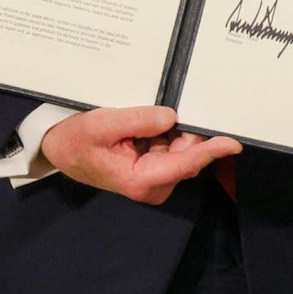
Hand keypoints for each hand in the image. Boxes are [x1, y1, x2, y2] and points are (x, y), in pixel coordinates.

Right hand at [40, 106, 240, 204]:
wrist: (60, 149)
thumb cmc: (78, 140)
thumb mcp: (103, 124)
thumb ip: (139, 121)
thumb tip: (171, 117)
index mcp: (141, 179)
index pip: (185, 163)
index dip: (210, 151)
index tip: (232, 142)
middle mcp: (153, 184)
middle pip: (188, 155)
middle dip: (187, 132)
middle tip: (167, 109)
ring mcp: (154, 178)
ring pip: (183, 150)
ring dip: (176, 132)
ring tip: (146, 118)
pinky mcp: (154, 170)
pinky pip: (173, 148)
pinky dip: (169, 134)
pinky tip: (150, 125)